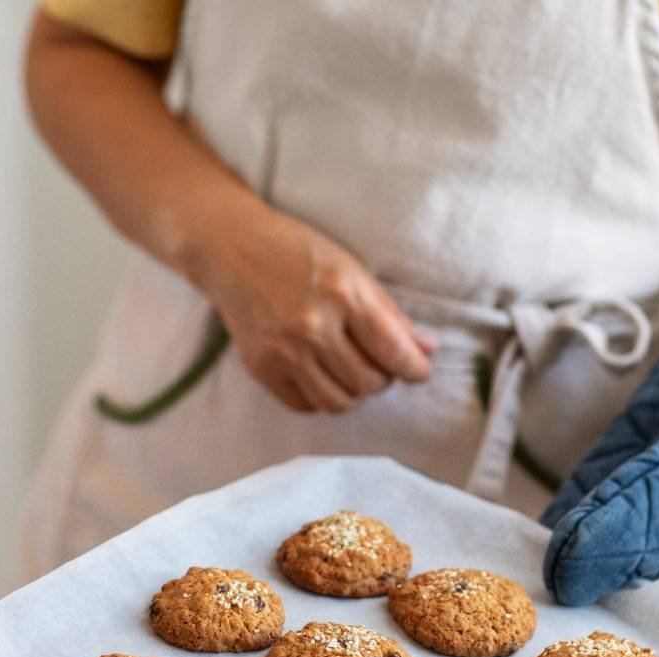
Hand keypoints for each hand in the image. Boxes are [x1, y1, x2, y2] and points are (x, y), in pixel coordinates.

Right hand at [187, 204, 435, 412]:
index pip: (393, 350)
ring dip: (355, 394)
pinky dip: (322, 397)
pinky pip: (305, 405)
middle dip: (383, 380)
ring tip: (353, 374)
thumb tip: (426, 350)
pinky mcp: (261, 368)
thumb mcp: (352, 270)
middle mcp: (312, 326)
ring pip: (338, 403)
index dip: (414, 369)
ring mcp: (283, 351)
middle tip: (380, 365)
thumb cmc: (298, 253)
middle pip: (368, 383)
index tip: (418, 372)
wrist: (232, 250)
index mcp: (342, 294)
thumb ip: (390, 315)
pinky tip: (323, 376)